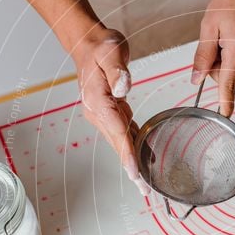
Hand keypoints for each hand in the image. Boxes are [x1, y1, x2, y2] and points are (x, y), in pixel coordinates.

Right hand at [72, 27, 148, 194]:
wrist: (88, 44)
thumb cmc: (101, 47)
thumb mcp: (111, 51)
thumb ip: (118, 70)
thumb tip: (124, 88)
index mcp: (98, 101)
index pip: (116, 132)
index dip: (127, 154)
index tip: (135, 174)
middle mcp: (98, 113)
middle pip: (118, 145)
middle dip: (131, 168)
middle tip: (145, 190)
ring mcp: (103, 115)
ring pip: (120, 143)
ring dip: (133, 162)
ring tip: (146, 184)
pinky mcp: (110, 112)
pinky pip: (123, 134)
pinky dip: (133, 147)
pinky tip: (144, 158)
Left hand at [192, 0, 234, 115]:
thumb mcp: (209, 25)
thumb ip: (202, 54)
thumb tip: (196, 77)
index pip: (228, 84)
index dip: (225, 101)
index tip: (224, 115)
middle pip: (226, 76)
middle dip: (215, 64)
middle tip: (214, 37)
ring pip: (233, 67)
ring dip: (224, 55)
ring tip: (227, 28)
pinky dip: (233, 49)